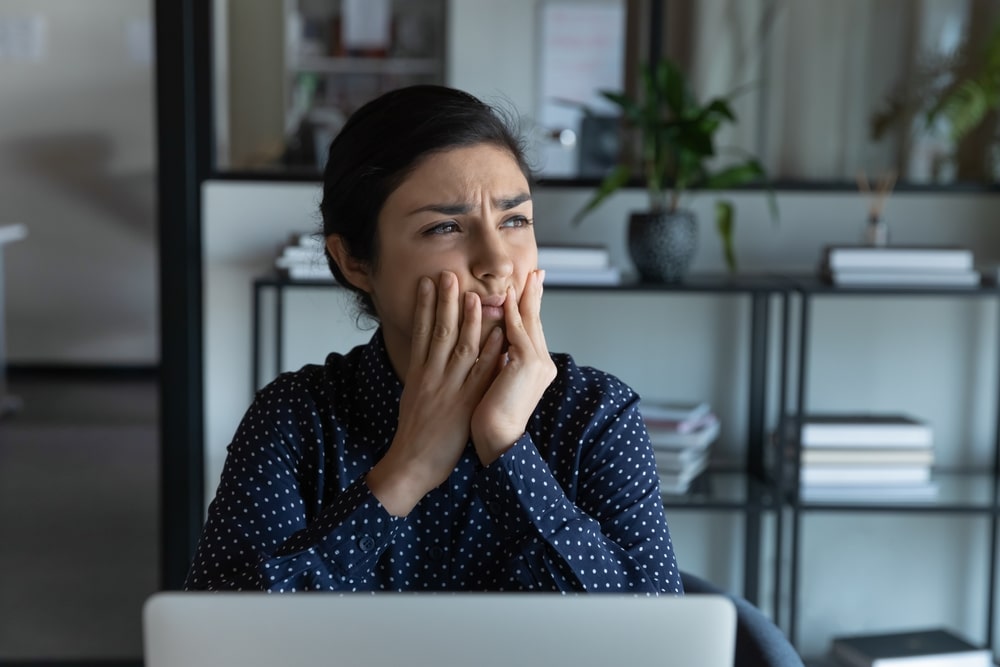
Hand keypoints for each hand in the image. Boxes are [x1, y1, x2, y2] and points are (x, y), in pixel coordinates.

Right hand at [366, 272, 503, 515]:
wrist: (412, 463)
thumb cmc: (414, 434)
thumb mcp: (412, 397)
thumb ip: (421, 374)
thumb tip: (425, 355)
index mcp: (418, 373)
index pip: (421, 332)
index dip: (425, 306)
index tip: (428, 283)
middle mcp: (432, 376)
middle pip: (439, 331)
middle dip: (445, 301)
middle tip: (449, 276)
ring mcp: (449, 389)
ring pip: (460, 346)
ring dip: (469, 319)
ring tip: (475, 295)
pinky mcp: (465, 403)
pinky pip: (481, 373)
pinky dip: (491, 351)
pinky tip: (500, 334)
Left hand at [471, 269, 556, 464]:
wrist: (497, 439)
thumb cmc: (492, 417)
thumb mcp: (500, 382)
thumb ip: (502, 360)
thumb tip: (496, 342)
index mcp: (536, 367)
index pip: (532, 330)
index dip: (530, 307)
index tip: (528, 287)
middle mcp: (542, 363)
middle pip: (535, 321)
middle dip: (534, 295)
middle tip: (535, 272)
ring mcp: (537, 363)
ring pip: (529, 322)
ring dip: (523, 297)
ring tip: (521, 276)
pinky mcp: (527, 364)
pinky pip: (518, 331)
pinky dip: (512, 313)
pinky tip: (506, 297)